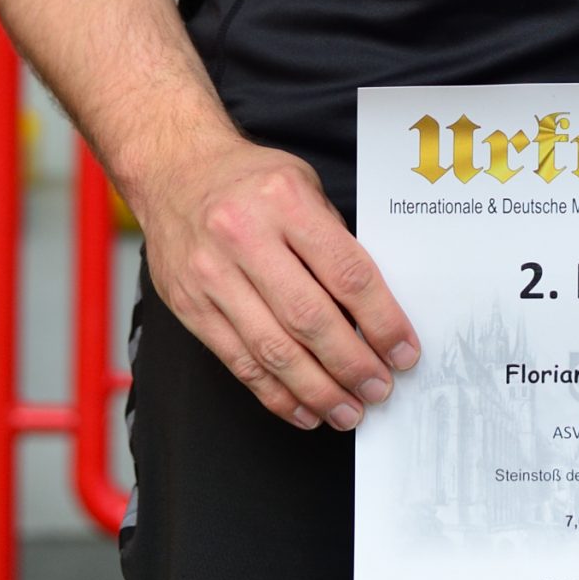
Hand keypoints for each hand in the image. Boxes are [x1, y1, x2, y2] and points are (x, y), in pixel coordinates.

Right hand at [134, 128, 419, 430]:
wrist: (174, 168)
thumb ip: (332, 239)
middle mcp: (244, 237)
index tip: (404, 350)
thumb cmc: (248, 178)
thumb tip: (372, 308)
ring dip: (317, 390)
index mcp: (284, 201)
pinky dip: (275, 394)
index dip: (381, 319)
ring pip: (273, 349)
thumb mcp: (302, 185)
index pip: (346, 271)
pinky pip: (238, 362)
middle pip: (309, 318)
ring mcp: (211, 275)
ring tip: (348, 411)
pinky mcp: (190, 307)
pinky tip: (303, 409)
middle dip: (352, 364)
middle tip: (380, 389)